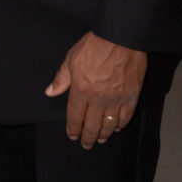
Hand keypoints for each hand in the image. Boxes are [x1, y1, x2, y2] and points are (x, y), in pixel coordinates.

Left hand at [44, 31, 146, 148]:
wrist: (120, 37)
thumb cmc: (95, 45)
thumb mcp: (71, 59)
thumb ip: (61, 78)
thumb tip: (50, 91)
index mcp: (81, 90)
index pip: (75, 117)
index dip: (73, 129)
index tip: (72, 135)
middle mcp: (98, 99)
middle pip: (92, 126)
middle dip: (87, 138)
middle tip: (86, 144)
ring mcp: (116, 100)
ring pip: (108, 125)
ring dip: (103, 135)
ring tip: (100, 139)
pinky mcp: (131, 97)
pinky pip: (125, 117)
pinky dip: (120, 125)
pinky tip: (116, 128)